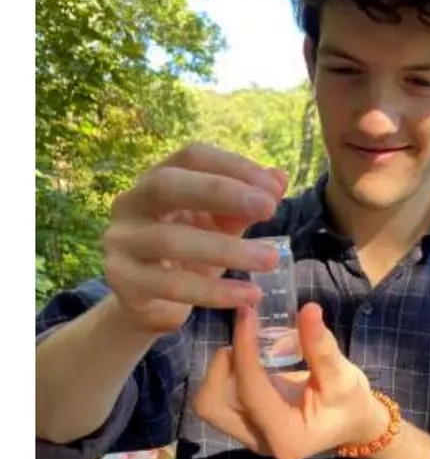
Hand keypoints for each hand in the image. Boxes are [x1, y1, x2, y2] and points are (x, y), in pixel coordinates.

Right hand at [101, 143, 287, 333]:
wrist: (150, 301)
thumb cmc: (189, 253)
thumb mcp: (220, 226)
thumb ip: (245, 206)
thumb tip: (278, 177)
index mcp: (157, 179)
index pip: (192, 157)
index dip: (233, 166)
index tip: (274, 189)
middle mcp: (131, 203)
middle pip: (167, 185)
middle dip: (220, 192)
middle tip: (269, 209)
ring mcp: (122, 241)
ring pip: (170, 240)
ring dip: (227, 250)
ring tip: (271, 259)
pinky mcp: (123, 280)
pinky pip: (171, 285)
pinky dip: (215, 291)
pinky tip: (250, 295)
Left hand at [192, 302, 389, 458]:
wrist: (352, 424)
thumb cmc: (350, 402)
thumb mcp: (343, 375)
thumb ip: (321, 346)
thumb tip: (309, 308)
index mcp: (287, 437)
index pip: (251, 391)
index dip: (245, 350)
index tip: (246, 315)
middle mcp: (261, 442)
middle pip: (213, 405)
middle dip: (221, 368)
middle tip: (242, 342)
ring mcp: (248, 437)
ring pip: (209, 404)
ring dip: (219, 373)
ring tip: (244, 351)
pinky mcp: (243, 426)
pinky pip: (217, 401)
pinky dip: (224, 377)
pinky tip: (245, 361)